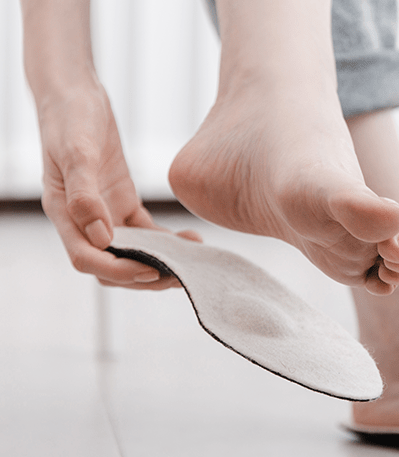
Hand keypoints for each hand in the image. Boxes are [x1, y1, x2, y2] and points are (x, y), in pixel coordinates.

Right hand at [37, 83, 199, 289]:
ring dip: (159, 263)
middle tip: (182, 275)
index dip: (119, 270)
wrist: (75, 95)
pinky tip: (190, 240)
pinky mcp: (121, 203)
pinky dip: (166, 242)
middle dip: (145, 276)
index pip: (87, 259)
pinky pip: (145, 233)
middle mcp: (82, 221)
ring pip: (131, 254)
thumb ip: (84, 196)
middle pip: (111, 266)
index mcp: (63, 214)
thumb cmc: (70, 119)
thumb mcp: (75, 152)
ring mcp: (103, 214)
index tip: (152, 270)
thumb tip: (101, 239)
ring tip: (193, 262)